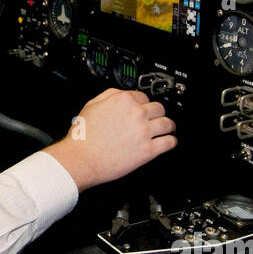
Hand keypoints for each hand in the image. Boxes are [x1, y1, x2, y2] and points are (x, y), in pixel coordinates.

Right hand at [45, 89, 177, 192]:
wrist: (81, 159)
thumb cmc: (83, 136)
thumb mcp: (91, 105)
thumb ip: (108, 95)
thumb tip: (120, 94)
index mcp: (123, 100)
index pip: (144, 97)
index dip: (144, 104)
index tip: (145, 110)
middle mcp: (136, 113)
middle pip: (159, 108)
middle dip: (158, 114)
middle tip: (157, 119)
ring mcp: (144, 132)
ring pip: (168, 124)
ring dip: (169, 126)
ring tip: (168, 129)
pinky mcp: (148, 150)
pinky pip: (169, 142)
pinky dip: (171, 141)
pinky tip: (169, 142)